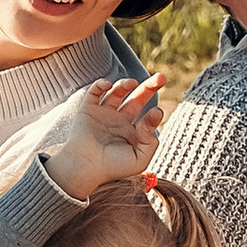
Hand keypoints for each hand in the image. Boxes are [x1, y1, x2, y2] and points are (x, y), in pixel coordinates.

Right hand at [40, 74, 164, 198]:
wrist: (85, 168)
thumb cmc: (112, 167)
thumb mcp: (139, 160)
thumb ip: (151, 141)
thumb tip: (154, 116)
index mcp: (133, 132)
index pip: (148, 116)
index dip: (154, 114)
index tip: (155, 113)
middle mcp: (120, 120)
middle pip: (137, 97)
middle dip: (150, 86)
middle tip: (161, 77)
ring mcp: (104, 113)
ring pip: (117, 91)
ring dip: (125, 84)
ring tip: (132, 83)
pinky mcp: (88, 109)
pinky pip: (95, 91)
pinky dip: (101, 84)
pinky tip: (108, 85)